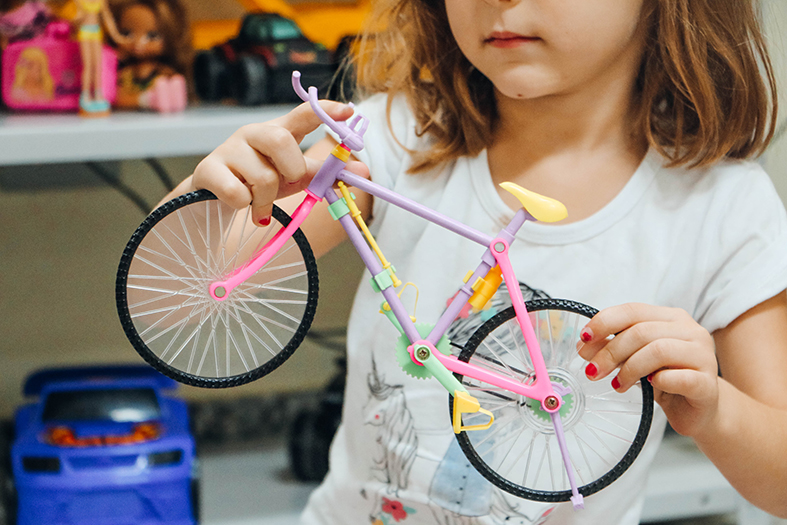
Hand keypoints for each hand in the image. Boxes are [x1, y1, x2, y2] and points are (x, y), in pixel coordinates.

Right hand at [188, 99, 367, 224]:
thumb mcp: (295, 178)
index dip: (325, 111)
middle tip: (285, 182)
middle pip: (281, 140)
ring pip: (263, 177)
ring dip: (267, 200)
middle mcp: (252, 133)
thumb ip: (326, 175)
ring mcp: (228, 149)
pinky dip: (246, 208)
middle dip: (291, 169)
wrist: (215, 200)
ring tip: (259, 204)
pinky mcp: (209, 169)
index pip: (302, 114)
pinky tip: (241, 205)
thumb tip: (364, 172)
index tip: (349, 111)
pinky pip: (239, 195)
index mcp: (278, 132)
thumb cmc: (259, 183)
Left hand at [577, 303, 720, 438]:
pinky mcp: (708, 384)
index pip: (632, 310)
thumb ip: (612, 347)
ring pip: (658, 350)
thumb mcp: (633, 359)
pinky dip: (659, 381)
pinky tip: (650, 387)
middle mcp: (690, 331)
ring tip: (618, 384)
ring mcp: (703, 355)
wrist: (698, 410)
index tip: (584, 338)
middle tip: (593, 371)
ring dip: (630, 368)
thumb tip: (584, 346)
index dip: (604, 322)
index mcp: (670, 318)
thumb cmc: (664, 380)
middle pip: (641, 331)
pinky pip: (680, 377)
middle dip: (610, 352)